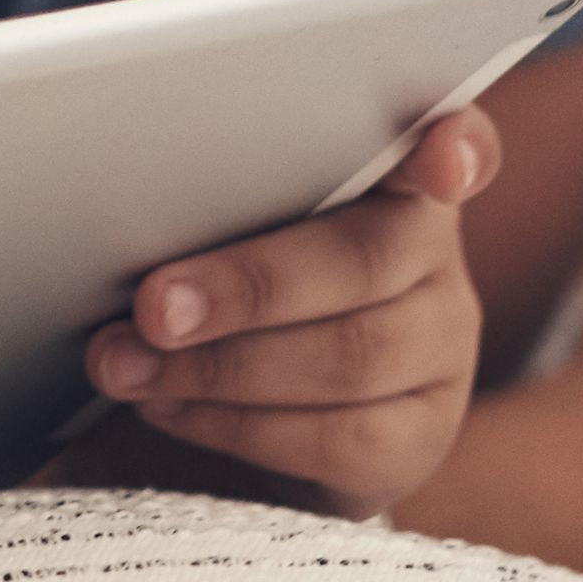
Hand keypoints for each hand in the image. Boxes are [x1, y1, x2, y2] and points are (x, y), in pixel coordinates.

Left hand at [67, 109, 499, 514]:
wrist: (240, 412)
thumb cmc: (217, 284)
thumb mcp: (214, 223)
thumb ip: (208, 198)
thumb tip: (125, 200)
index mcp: (390, 175)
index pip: (457, 143)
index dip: (456, 148)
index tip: (436, 160)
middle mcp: (433, 256)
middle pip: (368, 259)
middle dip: (247, 285)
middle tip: (151, 305)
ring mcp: (441, 348)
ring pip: (352, 356)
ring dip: (220, 364)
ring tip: (128, 362)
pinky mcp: (421, 435)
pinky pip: (340, 438)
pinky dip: (237, 423)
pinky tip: (169, 406)